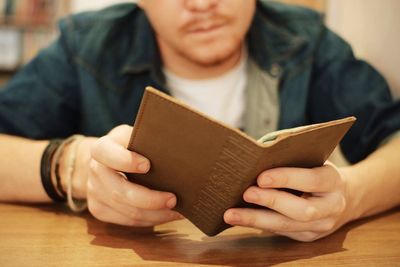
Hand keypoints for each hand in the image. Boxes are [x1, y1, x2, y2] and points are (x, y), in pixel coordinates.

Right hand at [87, 124, 181, 225]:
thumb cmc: (128, 146)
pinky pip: (128, 221)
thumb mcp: (134, 135)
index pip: (107, 154)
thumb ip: (148, 140)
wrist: (103, 162)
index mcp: (101, 148)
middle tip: (173, 199)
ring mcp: (94, 193)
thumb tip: (178, 149)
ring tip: (177, 210)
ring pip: (127, 211)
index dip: (127, 161)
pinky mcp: (99, 210)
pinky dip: (150, 220)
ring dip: (155, 214)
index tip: (147, 165)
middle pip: (120, 192)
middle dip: (150, 199)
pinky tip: (167, 214)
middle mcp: (94, 171)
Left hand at [224, 162, 356, 240]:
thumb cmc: (317, 170)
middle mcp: (331, 206)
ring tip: (231, 214)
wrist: (344, 197)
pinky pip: (280, 233)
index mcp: (334, 180)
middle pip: (302, 210)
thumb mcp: (312, 158)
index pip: (312, 180)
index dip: (286, 178)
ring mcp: (320, 226)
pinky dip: (258, 225)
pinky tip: (239, 219)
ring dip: (256, 220)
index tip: (261, 177)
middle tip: (246, 193)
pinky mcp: (307, 237)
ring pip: (287, 227)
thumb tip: (256, 156)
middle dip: (271, 201)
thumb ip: (291, 156)